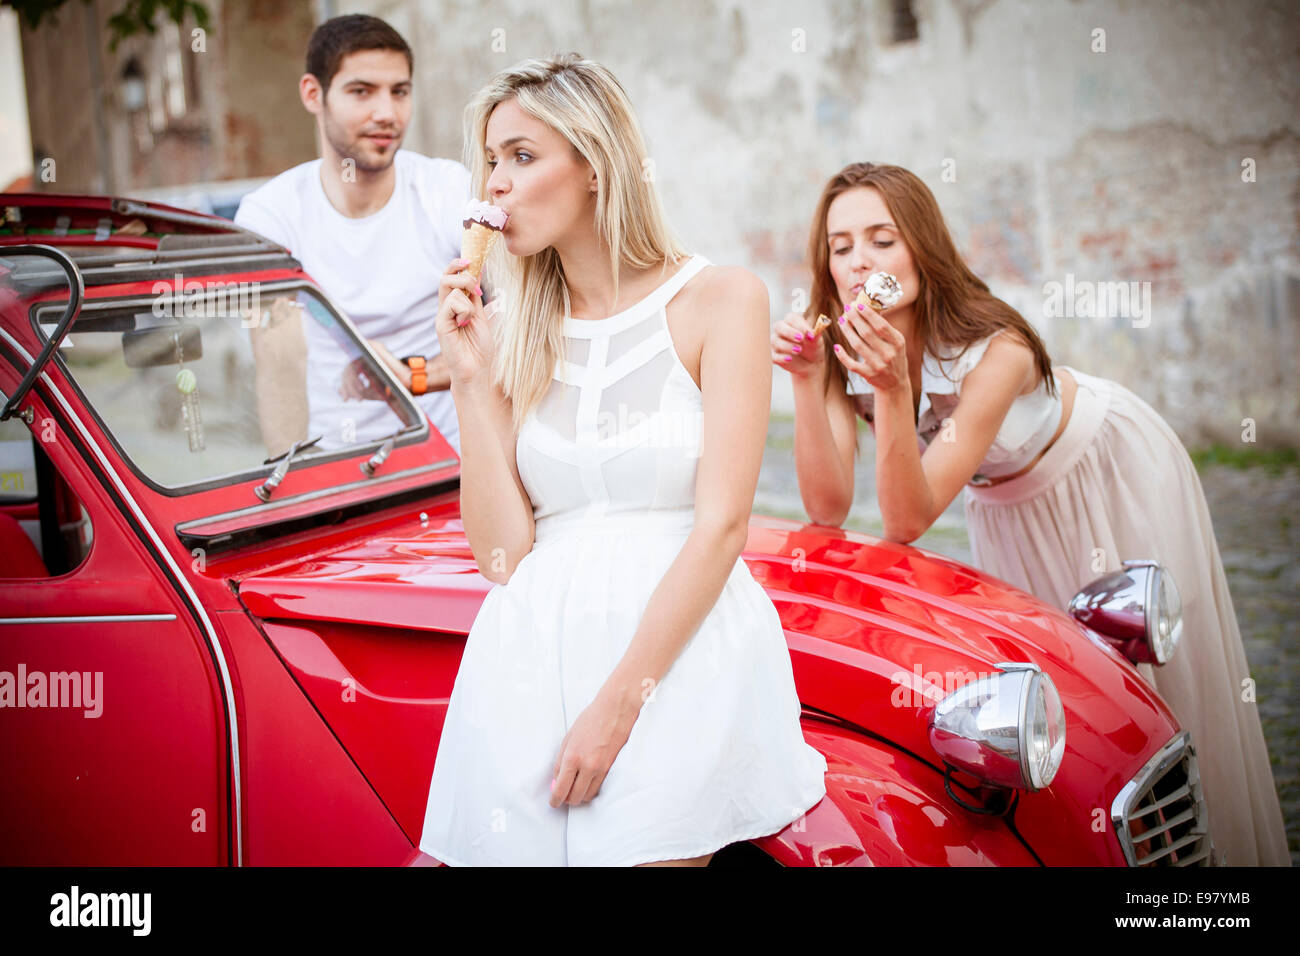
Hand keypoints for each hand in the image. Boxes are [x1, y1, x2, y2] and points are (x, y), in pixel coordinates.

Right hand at [435, 257, 495, 387]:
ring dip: (468, 297)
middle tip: (476, 289)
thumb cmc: (479, 348)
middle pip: (446, 276)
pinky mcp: (440, 324)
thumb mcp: (482, 316)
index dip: (459, 264)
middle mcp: (446, 308)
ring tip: (471, 317)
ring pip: (450, 287)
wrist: (477, 370)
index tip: (471, 259)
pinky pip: (452, 303)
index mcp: (456, 304)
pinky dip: (464, 311)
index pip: (451, 277)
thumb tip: (477, 272)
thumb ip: (476, 297)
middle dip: (463, 273)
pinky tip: (465, 324)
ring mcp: (442, 315)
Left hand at [549, 685, 640, 807]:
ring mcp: (602, 769)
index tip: (553, 802)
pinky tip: (587, 780)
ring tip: (575, 786)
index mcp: (572, 757)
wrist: (615, 710)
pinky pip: (599, 787)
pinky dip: (591, 788)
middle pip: (575, 798)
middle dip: (567, 800)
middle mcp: (587, 766)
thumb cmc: (591, 719)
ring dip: (580, 795)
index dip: (555, 800)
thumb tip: (556, 781)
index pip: (561, 790)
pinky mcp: (612, 768)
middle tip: (563, 794)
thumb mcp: (568, 738)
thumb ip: (560, 762)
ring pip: (588, 796)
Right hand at [771, 312, 826, 378]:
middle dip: (789, 332)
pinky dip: (780, 357)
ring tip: (799, 350)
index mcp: (793, 322)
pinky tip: (789, 359)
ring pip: (775, 341)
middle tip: (800, 338)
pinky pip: (772, 355)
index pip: (791, 318)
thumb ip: (815, 336)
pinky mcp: (774, 355)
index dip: (799, 324)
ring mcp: (776, 343)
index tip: (809, 332)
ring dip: (787, 345)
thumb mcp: (817, 341)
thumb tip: (813, 333)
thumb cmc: (813, 347)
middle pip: (779, 326)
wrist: (811, 364)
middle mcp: (782, 330)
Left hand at [832, 302, 909, 391]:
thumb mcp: (896, 342)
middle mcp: (888, 354)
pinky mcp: (868, 375)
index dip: (868, 314)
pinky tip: (836, 346)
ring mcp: (878, 365)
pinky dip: (842, 355)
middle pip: (867, 333)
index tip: (858, 305)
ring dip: (847, 331)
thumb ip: (885, 329)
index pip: (881, 326)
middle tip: (847, 309)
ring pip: (857, 345)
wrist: (895, 384)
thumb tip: (868, 308)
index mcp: (898, 343)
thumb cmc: (894, 357)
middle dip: (855, 319)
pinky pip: (851, 364)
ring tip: (841, 320)